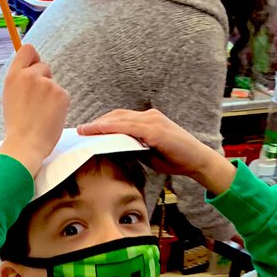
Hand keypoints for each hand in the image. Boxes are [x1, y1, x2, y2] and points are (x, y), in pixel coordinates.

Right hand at [0, 45, 68, 176]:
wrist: (25, 146)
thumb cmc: (17, 127)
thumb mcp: (11, 97)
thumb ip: (21, 80)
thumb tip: (33, 68)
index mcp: (14, 75)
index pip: (28, 50)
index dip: (33, 58)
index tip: (34, 67)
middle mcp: (30, 75)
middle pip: (44, 66)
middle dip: (44, 81)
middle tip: (37, 103)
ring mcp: (47, 84)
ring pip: (54, 82)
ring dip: (51, 95)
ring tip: (41, 114)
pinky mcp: (61, 94)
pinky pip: (63, 94)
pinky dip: (59, 106)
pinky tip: (50, 117)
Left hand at [78, 110, 235, 195]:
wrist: (197, 160)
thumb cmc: (175, 158)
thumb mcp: (149, 153)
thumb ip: (134, 148)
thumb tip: (115, 151)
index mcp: (147, 120)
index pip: (120, 118)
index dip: (102, 123)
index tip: (86, 130)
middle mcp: (149, 116)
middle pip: (117, 115)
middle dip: (97, 122)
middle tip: (79, 129)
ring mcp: (153, 120)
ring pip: (121, 119)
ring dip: (100, 124)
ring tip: (84, 130)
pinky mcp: (156, 130)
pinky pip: (130, 127)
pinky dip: (114, 128)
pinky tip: (101, 132)